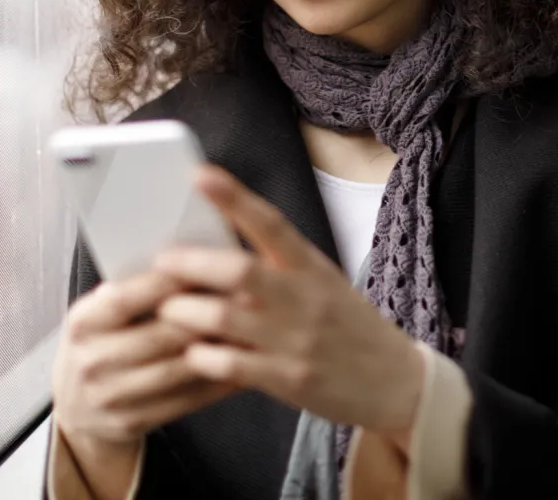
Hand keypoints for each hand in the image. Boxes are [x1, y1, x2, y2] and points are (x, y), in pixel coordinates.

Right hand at [52, 270, 236, 452]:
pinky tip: (240, 364)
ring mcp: (111, 396)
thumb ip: (130, 291)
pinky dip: (217, 382)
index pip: (126, 299)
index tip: (203, 267)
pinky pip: (185, 400)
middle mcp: (92, 361)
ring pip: (177, 369)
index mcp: (82, 323)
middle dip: (205, 314)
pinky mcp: (132, 421)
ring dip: (218, 348)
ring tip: (249, 327)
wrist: (76, 404)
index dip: (166, 283)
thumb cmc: (96, 342)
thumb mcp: (97, 311)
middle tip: (242, 296)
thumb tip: (183, 262)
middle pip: (159, 335)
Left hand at [154, 165, 424, 443]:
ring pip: (224, 317)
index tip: (200, 175)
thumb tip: (219, 244)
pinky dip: (203, 356)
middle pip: (238, 270)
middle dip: (191, 262)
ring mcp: (296, 340)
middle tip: (161, 260)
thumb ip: (279, 264)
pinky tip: (192, 352)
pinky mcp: (290, 380)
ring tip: (166, 308)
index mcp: (311, 266)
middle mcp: (304, 298)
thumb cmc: (347, 324)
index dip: (233, 197)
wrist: (396, 382)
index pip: (270, 222)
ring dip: (185, 311)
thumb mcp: (323, 282)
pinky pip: (232, 366)